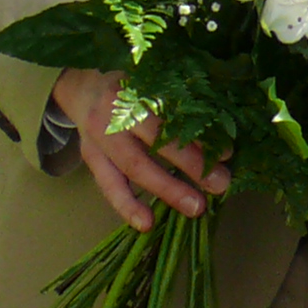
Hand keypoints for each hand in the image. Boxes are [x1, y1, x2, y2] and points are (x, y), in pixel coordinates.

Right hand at [51, 68, 228, 231]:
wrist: (82, 88)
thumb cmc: (131, 86)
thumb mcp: (152, 84)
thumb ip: (178, 102)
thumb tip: (219, 130)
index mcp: (136, 94)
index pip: (170, 118)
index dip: (197, 137)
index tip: (226, 153)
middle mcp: (115, 117)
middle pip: (154, 145)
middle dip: (189, 167)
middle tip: (220, 185)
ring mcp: (99, 140)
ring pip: (133, 169)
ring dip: (165, 191)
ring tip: (194, 208)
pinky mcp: (91, 158)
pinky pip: (108, 186)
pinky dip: (127, 205)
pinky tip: (146, 223)